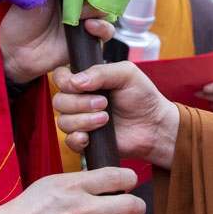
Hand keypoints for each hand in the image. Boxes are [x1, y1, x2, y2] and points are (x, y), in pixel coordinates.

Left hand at [0, 2, 114, 85]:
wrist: (17, 52)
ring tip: (82, 15)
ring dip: (98, 10)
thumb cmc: (20, 21)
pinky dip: (103, 28)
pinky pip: (106, 32)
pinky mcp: (88, 38)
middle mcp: (77, 3)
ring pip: (105, 10)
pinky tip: (88, 28)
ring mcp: (84, 20)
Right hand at [0, 167, 149, 213]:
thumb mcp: (52, 183)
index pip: (117, 177)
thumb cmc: (27, 209)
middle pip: (130, 204)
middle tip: (136, 206)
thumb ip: (80, 180)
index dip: (131, 179)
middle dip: (139, 205)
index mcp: (74, 186)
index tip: (130, 183)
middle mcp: (83, 209)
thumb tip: (107, 180)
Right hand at [52, 61, 180, 169]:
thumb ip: (101, 72)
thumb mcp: (126, 74)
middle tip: (104, 103)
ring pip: (63, 121)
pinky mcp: (85, 141)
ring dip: (83, 120)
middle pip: (58, 101)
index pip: (60, 77)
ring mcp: (81, 121)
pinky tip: (89, 137)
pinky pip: (68, 141)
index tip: (78, 86)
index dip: (64, 81)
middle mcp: (79, 100)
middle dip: (79, 103)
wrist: (154, 125)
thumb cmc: (142, 96)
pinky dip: (77, 139)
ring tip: (106, 119)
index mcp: (86, 81)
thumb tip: (75, 81)